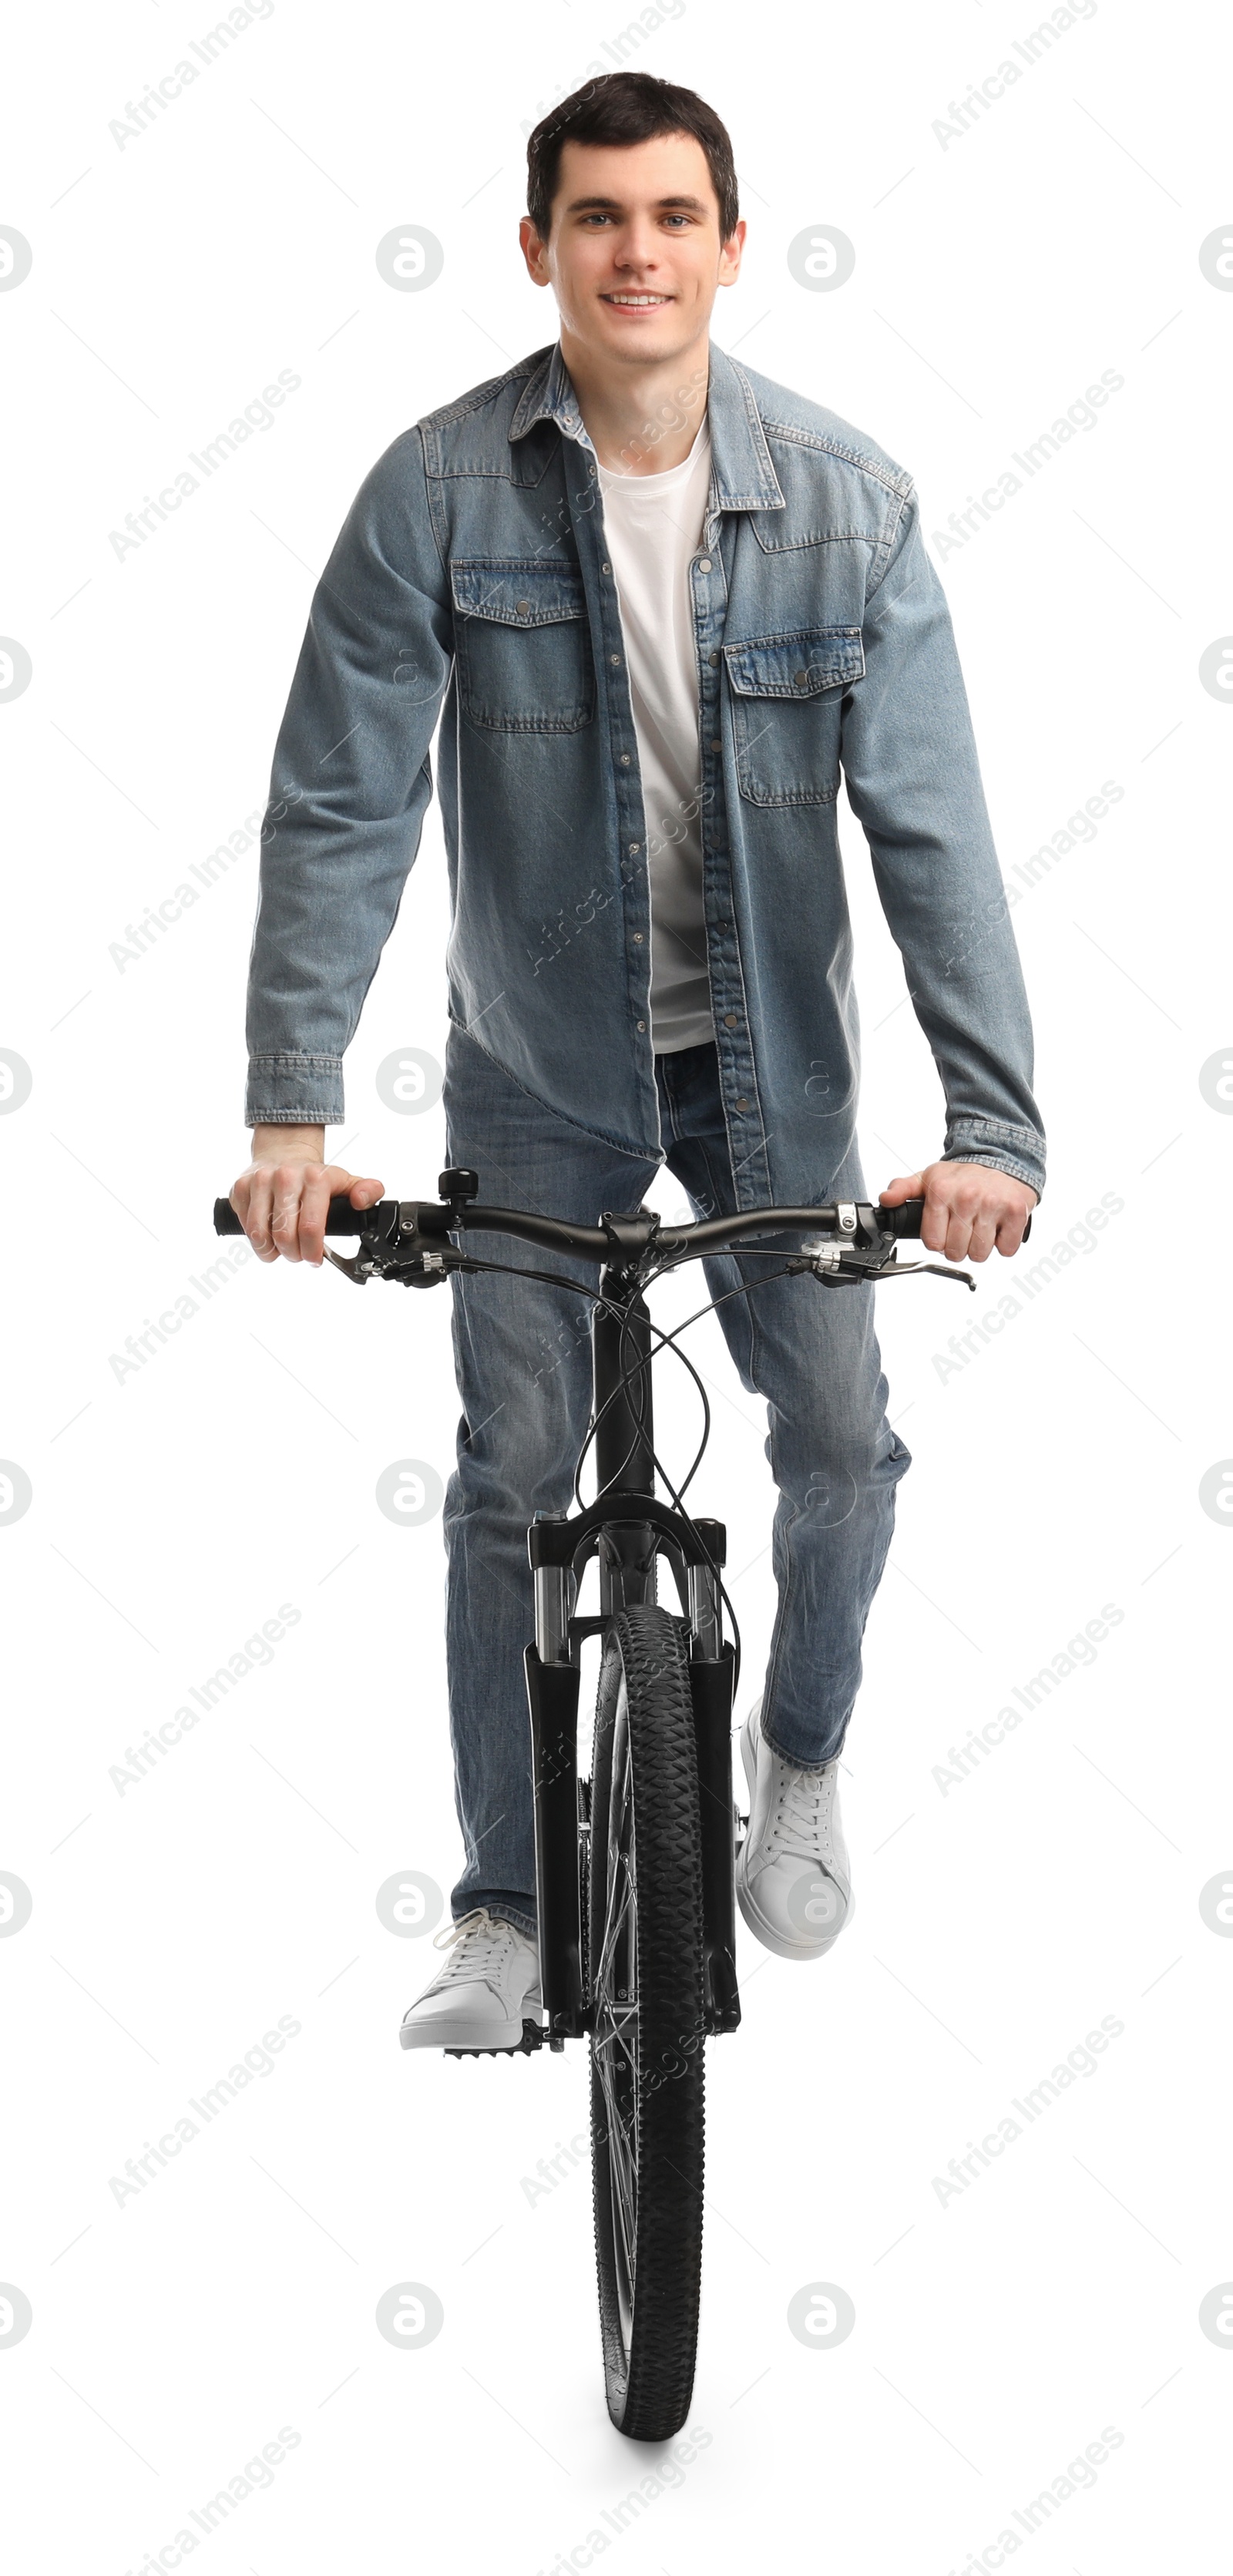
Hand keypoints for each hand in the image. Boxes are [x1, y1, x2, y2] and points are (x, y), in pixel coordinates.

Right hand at [231, 1125, 384, 1266]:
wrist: (283, 1151)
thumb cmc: (315, 1176)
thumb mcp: (346, 1181)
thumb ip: (368, 1191)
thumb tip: (361, 1201)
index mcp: (315, 1178)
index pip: (310, 1227)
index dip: (312, 1252)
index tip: (314, 1259)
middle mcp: (285, 1177)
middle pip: (284, 1236)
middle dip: (293, 1254)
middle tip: (298, 1255)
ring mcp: (260, 1181)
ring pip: (259, 1234)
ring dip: (271, 1252)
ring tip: (281, 1250)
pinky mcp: (240, 1188)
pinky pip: (245, 1227)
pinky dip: (256, 1240)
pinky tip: (267, 1236)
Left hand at [878, 1160, 1036, 1262]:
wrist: (1002, 1158)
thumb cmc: (964, 1175)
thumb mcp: (929, 1178)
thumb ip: (903, 1189)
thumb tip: (886, 1199)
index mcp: (942, 1191)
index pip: (933, 1241)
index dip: (938, 1241)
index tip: (943, 1232)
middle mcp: (967, 1198)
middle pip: (956, 1252)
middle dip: (958, 1247)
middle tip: (963, 1231)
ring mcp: (993, 1205)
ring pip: (980, 1254)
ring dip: (980, 1248)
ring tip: (980, 1229)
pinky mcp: (1016, 1212)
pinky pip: (1007, 1249)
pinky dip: (1003, 1244)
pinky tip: (998, 1228)